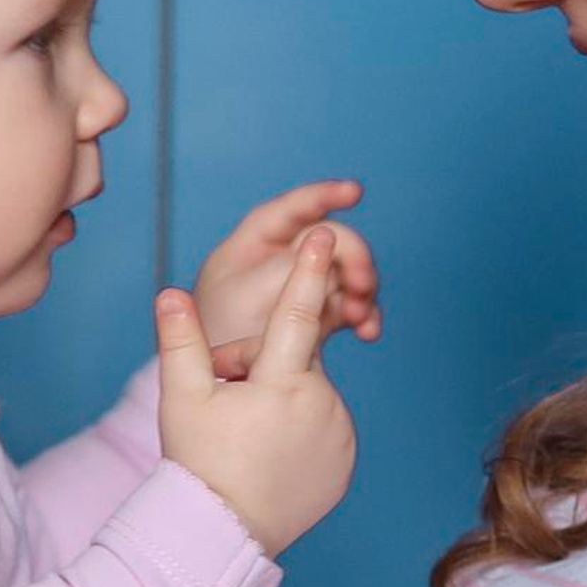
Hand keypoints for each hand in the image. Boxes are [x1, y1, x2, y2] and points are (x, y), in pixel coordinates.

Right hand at [155, 230, 355, 556]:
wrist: (224, 534)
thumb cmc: (199, 463)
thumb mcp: (182, 399)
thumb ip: (180, 341)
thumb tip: (171, 292)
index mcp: (283, 383)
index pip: (298, 312)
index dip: (308, 270)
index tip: (323, 232)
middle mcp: (323, 405)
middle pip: (290, 361)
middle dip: (257, 369)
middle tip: (223, 404)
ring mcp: (340, 435)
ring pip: (307, 393)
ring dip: (278, 400)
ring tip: (246, 437)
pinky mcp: (346, 461)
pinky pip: (323, 426)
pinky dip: (299, 430)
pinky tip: (270, 455)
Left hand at [195, 179, 379, 375]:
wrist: (218, 394)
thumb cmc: (218, 345)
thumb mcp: (247, 300)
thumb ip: (285, 267)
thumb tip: (326, 242)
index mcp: (249, 247)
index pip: (289, 210)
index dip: (322, 195)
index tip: (355, 192)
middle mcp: (275, 262)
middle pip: (326, 241)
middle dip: (351, 258)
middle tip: (362, 285)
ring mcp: (296, 289)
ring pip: (343, 274)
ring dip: (360, 290)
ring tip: (362, 317)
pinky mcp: (313, 317)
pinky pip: (347, 306)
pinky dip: (362, 315)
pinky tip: (368, 332)